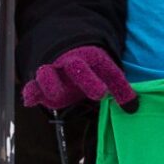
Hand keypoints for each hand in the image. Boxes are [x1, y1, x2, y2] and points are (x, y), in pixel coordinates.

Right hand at [22, 46, 137, 111]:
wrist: (65, 54)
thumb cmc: (91, 68)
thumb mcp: (108, 74)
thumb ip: (121, 91)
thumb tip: (133, 109)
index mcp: (89, 60)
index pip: (97, 67)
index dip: (98, 79)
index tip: (102, 93)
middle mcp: (70, 64)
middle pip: (73, 67)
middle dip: (81, 78)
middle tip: (93, 93)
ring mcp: (54, 73)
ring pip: (47, 74)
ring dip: (50, 84)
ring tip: (56, 96)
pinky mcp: (40, 85)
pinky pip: (31, 86)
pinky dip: (30, 93)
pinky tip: (30, 100)